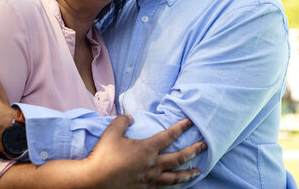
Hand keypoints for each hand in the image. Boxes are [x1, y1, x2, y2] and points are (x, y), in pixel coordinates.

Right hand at [86, 116, 204, 187]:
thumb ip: (123, 121)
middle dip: (194, 151)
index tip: (190, 122)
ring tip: (197, 172)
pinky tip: (173, 184)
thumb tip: (131, 117)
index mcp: (147, 149)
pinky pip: (162, 188)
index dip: (181, 128)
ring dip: (188, 174)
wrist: (94, 180)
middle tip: (204, 146)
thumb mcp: (112, 132)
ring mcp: (150, 180)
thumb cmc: (103, 155)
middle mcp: (153, 165)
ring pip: (174, 177)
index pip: (169, 136)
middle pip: (179, 158)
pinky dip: (170, 185)